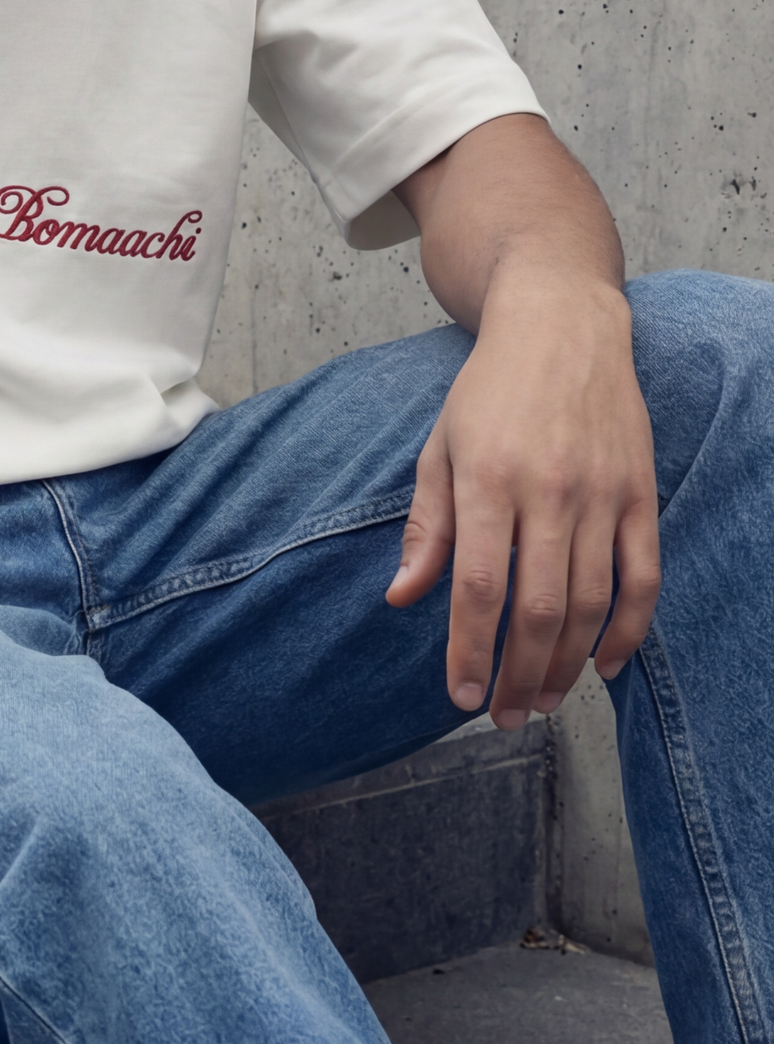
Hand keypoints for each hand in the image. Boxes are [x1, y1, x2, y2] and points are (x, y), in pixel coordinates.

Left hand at [384, 264, 660, 726]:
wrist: (561, 326)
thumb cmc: (489, 392)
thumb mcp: (439, 448)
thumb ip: (427, 528)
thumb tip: (402, 598)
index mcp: (487, 480)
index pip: (476, 588)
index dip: (468, 652)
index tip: (460, 697)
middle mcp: (547, 490)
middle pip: (537, 609)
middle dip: (519, 676)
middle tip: (505, 717)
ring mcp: (601, 494)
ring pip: (590, 604)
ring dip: (568, 666)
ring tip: (543, 702)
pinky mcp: (640, 495)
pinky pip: (642, 579)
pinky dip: (627, 632)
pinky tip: (605, 666)